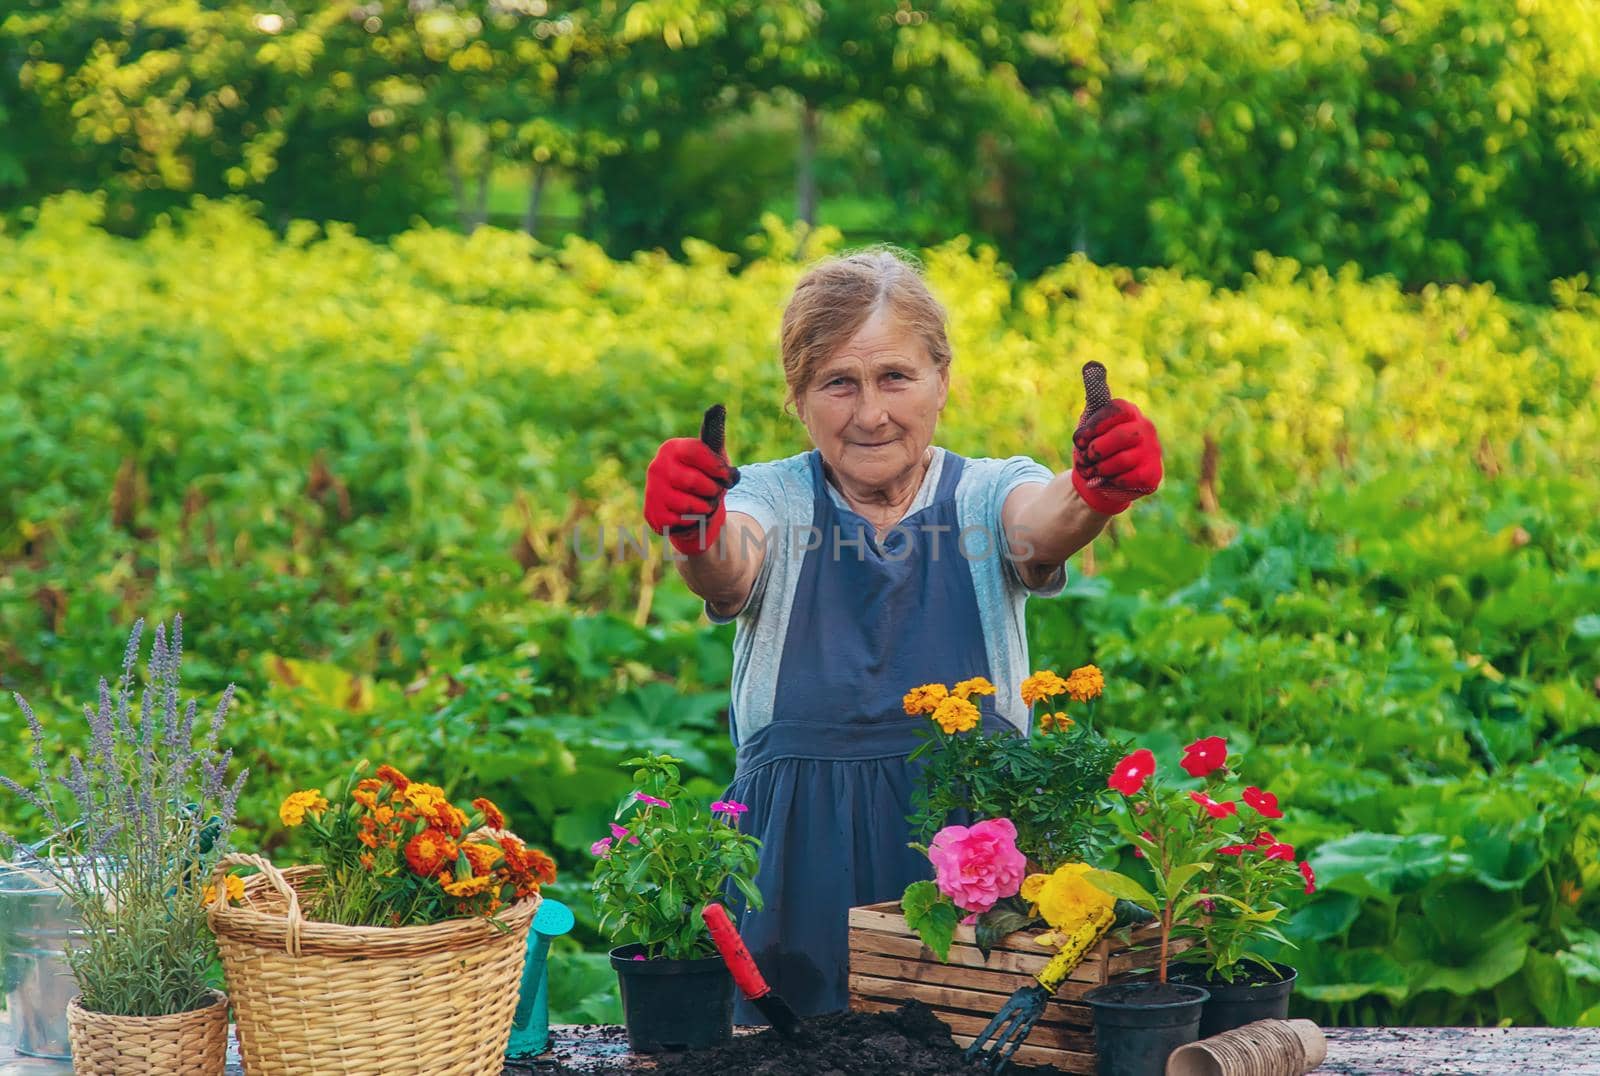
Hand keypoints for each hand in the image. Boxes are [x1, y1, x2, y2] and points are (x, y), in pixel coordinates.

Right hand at [644, 404, 739, 554]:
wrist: (691, 510)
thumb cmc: (705, 478)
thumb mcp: (713, 455)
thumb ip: (715, 433)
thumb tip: (718, 406)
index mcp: (672, 448)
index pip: (699, 453)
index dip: (719, 468)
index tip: (728, 476)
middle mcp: (657, 467)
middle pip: (696, 482)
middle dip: (713, 491)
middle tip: (714, 492)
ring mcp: (652, 491)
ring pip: (689, 505)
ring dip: (705, 508)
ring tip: (703, 504)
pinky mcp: (653, 515)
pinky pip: (682, 521)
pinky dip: (693, 521)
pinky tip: (690, 516)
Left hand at [1071, 362, 1161, 515]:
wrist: (1099, 478)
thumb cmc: (1096, 445)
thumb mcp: (1091, 417)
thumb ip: (1094, 391)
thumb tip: (1092, 364)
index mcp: (1129, 411)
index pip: (1114, 411)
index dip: (1092, 427)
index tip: (1079, 440)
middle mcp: (1146, 428)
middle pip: (1120, 437)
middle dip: (1096, 451)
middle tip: (1086, 458)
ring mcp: (1153, 452)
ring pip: (1122, 461)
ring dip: (1099, 469)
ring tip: (1093, 470)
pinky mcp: (1152, 475)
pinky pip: (1127, 479)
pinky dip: (1110, 482)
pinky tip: (1107, 480)